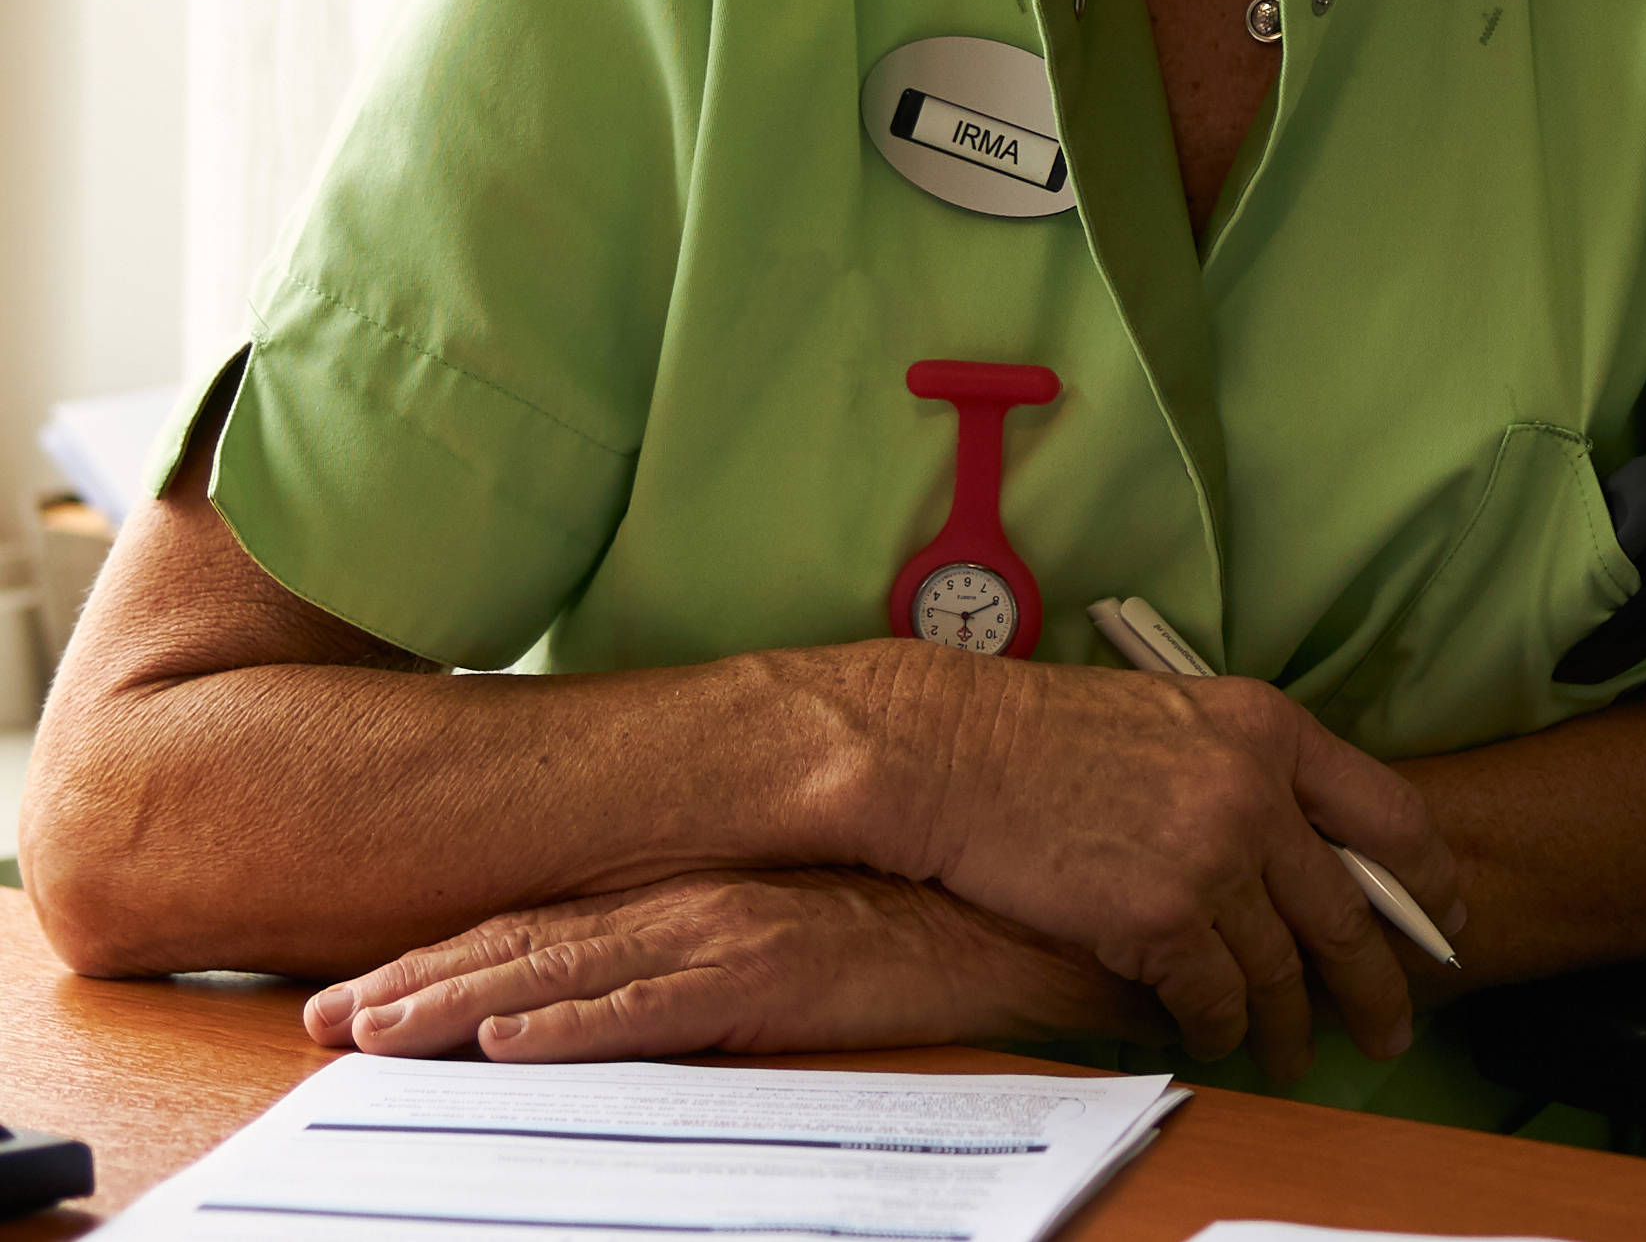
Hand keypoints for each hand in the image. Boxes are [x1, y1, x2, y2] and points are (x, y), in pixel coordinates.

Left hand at [301, 870, 1151, 1063]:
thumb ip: (706, 961)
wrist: (1031, 926)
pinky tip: (512, 1040)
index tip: (353, 995)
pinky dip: (578, 1020)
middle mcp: (699, 903)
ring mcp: (735, 933)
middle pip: (529, 944)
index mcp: (694, 898)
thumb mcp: (792, 942)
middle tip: (322, 1019)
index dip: (441, 961)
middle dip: (416, 984)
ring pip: (567, 970)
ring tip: (375, 1031)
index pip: (542, 929)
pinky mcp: (779, 973)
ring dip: (461, 1003)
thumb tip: (615, 988)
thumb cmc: (918, 937)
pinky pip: (659, 1005)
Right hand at [854, 639, 1469, 1078]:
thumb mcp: (1178, 722)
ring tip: (1294, 1054)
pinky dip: (1220, 1024)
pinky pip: (1215, 994)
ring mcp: (1213, 854)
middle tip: (1394, 1027)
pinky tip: (1218, 1036)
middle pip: (1349, 909)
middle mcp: (1258, 791)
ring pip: (1283, 966)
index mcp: (1272, 730)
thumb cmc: (1043, 735)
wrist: (950, 751)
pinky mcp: (1159, 915)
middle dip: (1378, 982)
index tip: (1445, 917)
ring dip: (1291, 1022)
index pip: (1390, 811)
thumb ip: (1248, 772)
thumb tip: (1300, 843)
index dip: (1428, 877)